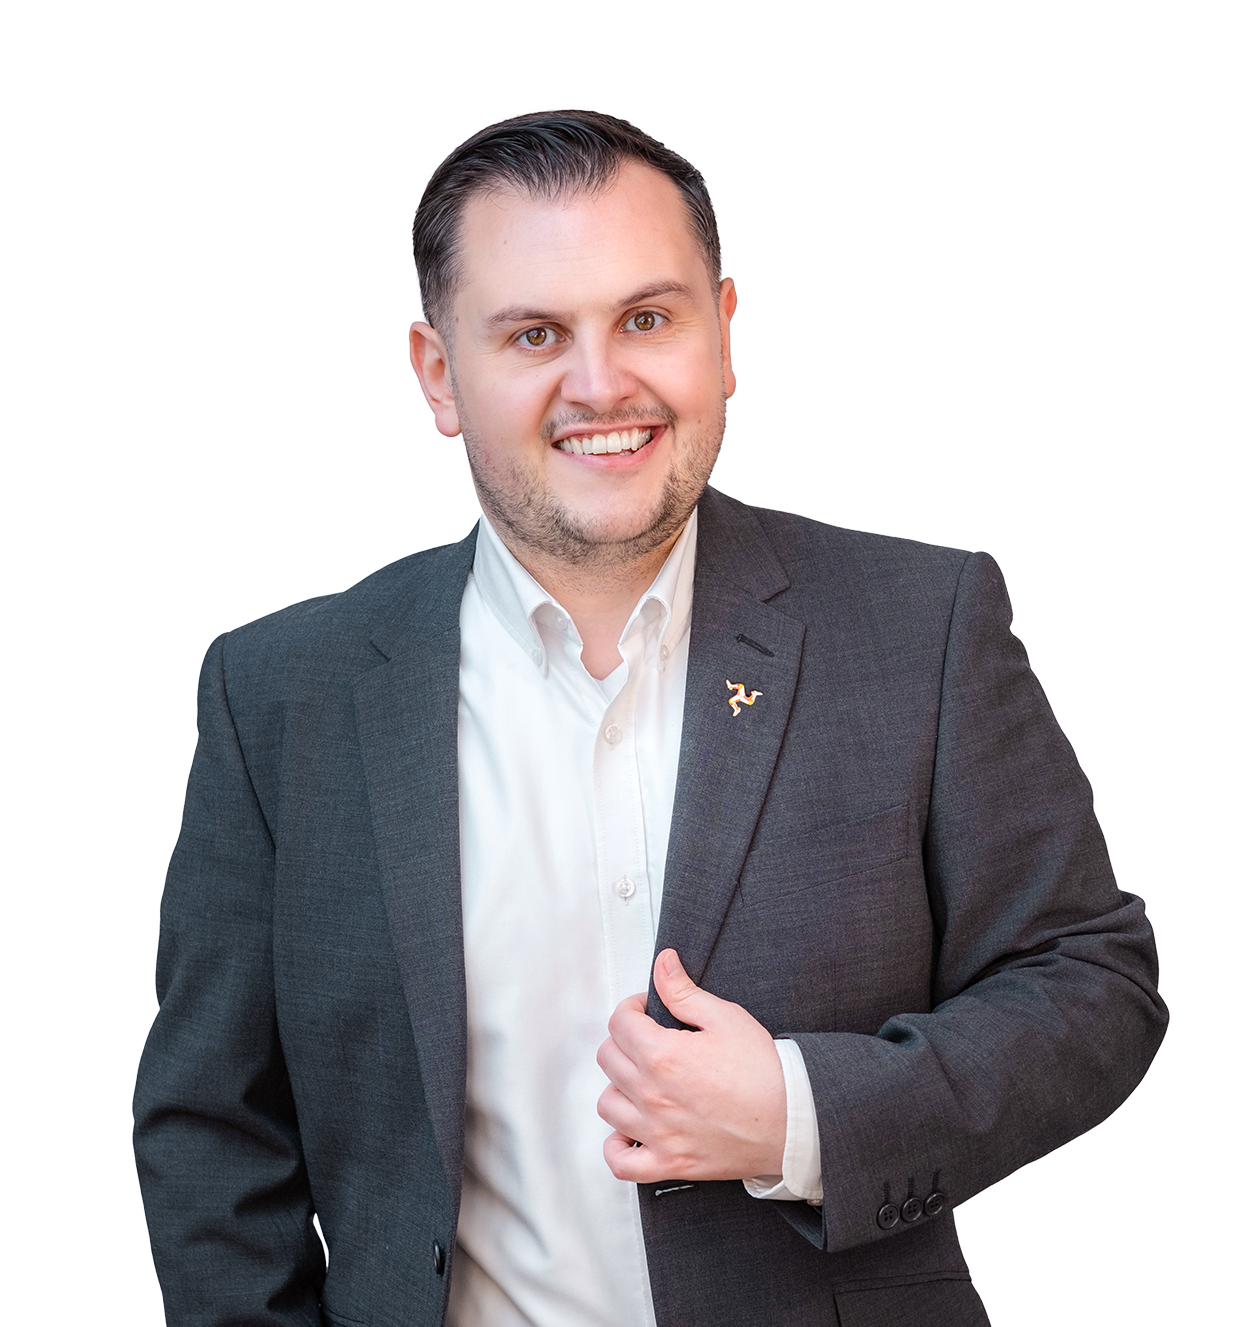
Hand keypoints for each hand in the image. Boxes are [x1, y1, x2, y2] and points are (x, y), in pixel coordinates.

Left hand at [596, 949, 786, 1182]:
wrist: (793, 1121)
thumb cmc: (765, 1071)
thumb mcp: (726, 1017)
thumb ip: (684, 991)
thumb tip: (662, 965)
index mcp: (663, 1056)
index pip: (620, 1022)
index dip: (633, 1008)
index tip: (648, 1010)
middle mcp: (653, 1095)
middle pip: (609, 1058)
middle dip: (625, 1040)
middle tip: (648, 1039)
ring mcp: (658, 1133)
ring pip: (607, 1104)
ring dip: (620, 1087)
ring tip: (643, 1080)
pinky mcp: (669, 1163)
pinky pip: (620, 1161)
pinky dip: (618, 1146)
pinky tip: (632, 1130)